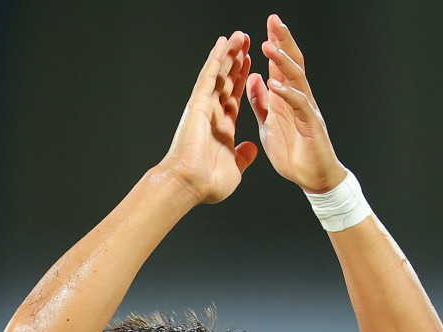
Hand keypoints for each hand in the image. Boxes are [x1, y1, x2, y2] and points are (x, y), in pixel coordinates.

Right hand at [159, 31, 259, 203]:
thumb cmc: (207, 183)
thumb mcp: (234, 169)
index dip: (243, 80)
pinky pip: (209, 76)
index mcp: (222, 128)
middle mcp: (213, 114)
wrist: (190, 184)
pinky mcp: (198, 103)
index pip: (234, 97)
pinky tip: (223, 42)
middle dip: (237, 61)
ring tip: (240, 35)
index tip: (250, 64)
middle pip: (228, 80)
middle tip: (246, 41)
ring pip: (219, 73)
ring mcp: (205, 107)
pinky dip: (216, 58)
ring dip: (229, 53)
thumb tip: (251, 148)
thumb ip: (243, 156)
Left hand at [245, 15, 345, 192]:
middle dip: (283, 41)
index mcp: (285, 98)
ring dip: (283, 62)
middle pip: (292, 63)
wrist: (312, 178)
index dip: (275, 45)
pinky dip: (287, 93)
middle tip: (274, 21)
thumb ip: (262, 102)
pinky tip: (276, 84)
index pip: (280, 65)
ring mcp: (306, 109)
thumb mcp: (269, 125)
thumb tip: (255, 78)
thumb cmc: (293, 153)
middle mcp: (297, 99)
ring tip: (270, 46)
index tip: (266, 26)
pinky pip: (299, 105)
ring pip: (296, 79)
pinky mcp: (311, 124)